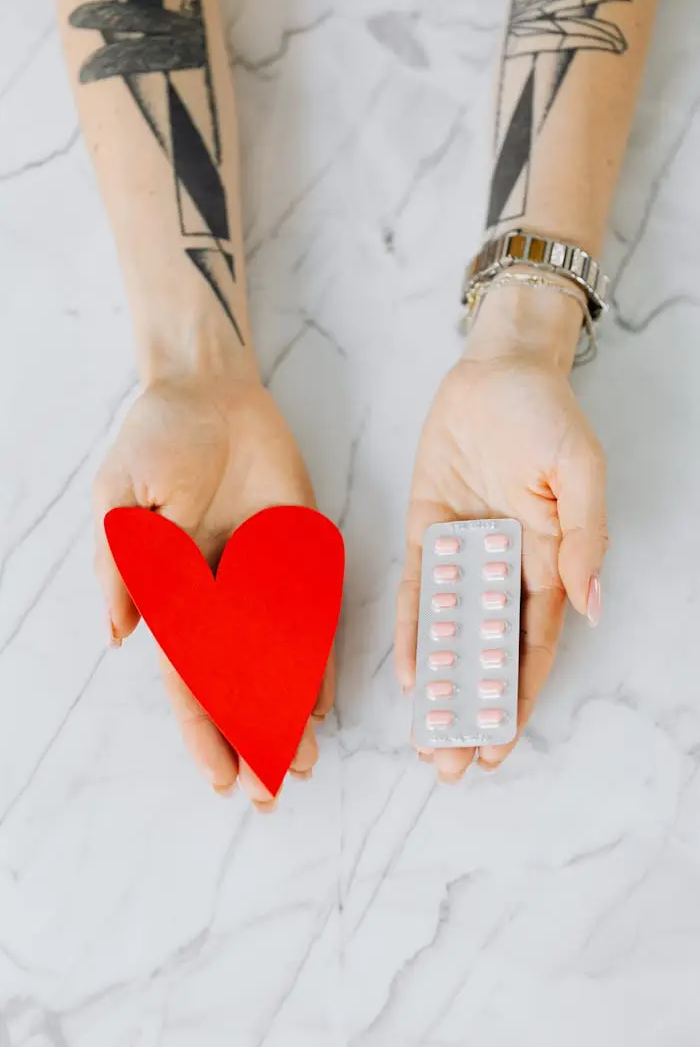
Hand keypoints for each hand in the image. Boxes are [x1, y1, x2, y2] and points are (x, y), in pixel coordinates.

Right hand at [93, 370, 330, 809]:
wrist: (210, 389)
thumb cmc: (157, 439)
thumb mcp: (122, 499)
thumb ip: (124, 566)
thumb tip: (119, 637)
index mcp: (173, 592)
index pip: (189, 679)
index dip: (205, 730)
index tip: (224, 779)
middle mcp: (219, 596)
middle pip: (238, 683)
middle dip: (254, 737)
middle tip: (279, 790)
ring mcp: (260, 578)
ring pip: (279, 661)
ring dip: (290, 712)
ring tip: (308, 761)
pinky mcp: (299, 553)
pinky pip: (314, 614)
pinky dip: (321, 658)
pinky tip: (326, 699)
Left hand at [395, 287, 607, 778]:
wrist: (496, 369)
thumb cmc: (546, 415)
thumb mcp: (580, 473)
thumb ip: (585, 539)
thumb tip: (591, 607)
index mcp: (550, 561)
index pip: (532, 646)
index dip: (515, 697)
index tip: (500, 744)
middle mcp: (505, 567)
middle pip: (486, 652)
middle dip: (471, 708)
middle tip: (453, 765)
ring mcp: (463, 552)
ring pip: (449, 632)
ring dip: (439, 685)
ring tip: (426, 738)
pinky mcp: (427, 531)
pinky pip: (417, 590)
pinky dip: (412, 632)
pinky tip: (406, 674)